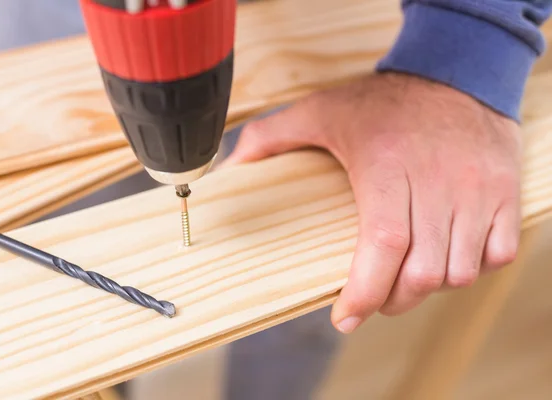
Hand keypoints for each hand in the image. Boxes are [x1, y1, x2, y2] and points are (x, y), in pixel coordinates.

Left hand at [222, 72, 521, 332]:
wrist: (456, 71)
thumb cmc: (384, 99)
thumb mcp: (321, 109)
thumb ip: (272, 137)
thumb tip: (230, 169)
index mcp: (387, 165)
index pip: (384, 244)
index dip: (365, 293)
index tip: (345, 318)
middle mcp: (439, 180)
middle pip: (424, 271)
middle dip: (393, 300)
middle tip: (375, 298)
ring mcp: (479, 189)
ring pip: (460, 271)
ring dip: (430, 287)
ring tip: (408, 277)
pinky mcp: (506, 192)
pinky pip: (498, 254)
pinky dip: (473, 268)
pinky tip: (448, 256)